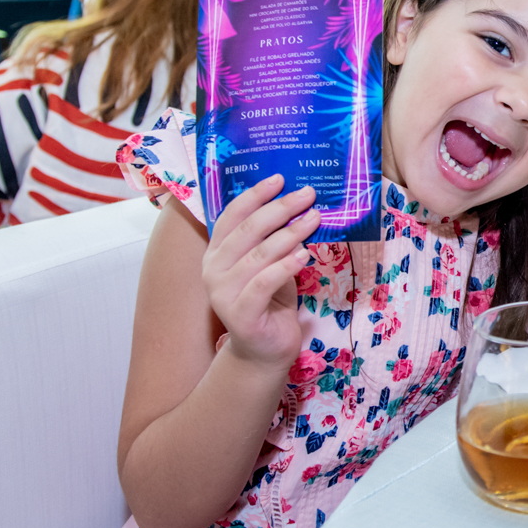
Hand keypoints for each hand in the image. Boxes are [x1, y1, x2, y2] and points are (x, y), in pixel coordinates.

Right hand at [201, 175, 319, 366]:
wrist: (265, 349)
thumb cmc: (270, 301)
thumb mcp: (271, 264)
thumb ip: (274, 239)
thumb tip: (299, 204)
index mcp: (217, 252)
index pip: (231, 216)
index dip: (255, 195)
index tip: (280, 178)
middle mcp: (213, 269)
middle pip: (247, 230)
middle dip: (280, 209)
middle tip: (307, 195)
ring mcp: (222, 292)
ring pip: (258, 254)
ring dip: (290, 233)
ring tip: (313, 219)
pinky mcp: (240, 313)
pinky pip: (264, 282)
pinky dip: (285, 266)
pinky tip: (304, 254)